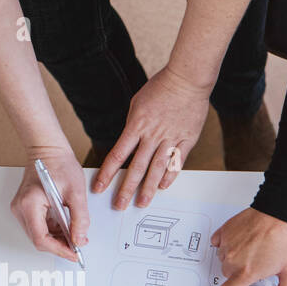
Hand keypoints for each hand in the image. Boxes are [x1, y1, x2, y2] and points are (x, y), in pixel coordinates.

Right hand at [10, 146, 88, 261]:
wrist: (48, 150)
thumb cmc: (60, 164)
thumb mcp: (76, 193)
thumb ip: (80, 219)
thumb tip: (80, 240)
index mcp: (30, 204)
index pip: (41, 238)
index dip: (59, 250)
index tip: (74, 254)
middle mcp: (20, 208)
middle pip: (39, 239)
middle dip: (60, 245)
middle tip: (78, 246)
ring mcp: (21, 208)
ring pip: (39, 234)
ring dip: (58, 239)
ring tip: (75, 234)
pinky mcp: (26, 208)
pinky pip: (40, 226)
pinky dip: (55, 230)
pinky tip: (67, 227)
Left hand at [93, 66, 209, 209]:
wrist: (186, 80)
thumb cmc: (161, 88)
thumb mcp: (138, 104)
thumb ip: (134, 126)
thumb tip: (130, 144)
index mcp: (137, 125)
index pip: (118, 154)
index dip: (108, 173)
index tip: (100, 187)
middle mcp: (152, 135)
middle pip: (136, 167)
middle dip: (126, 189)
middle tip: (120, 205)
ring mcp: (170, 139)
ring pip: (156, 169)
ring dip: (148, 189)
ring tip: (142, 203)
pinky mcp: (186, 140)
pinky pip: (176, 162)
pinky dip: (169, 176)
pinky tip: (163, 186)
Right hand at [193, 208, 286, 285]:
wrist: (280, 213)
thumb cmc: (286, 240)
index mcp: (247, 273)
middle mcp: (233, 261)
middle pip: (229, 275)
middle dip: (240, 272)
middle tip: (257, 262)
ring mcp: (227, 245)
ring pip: (225, 260)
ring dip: (236, 258)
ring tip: (254, 247)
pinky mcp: (224, 231)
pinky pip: (219, 243)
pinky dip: (229, 243)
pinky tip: (243, 239)